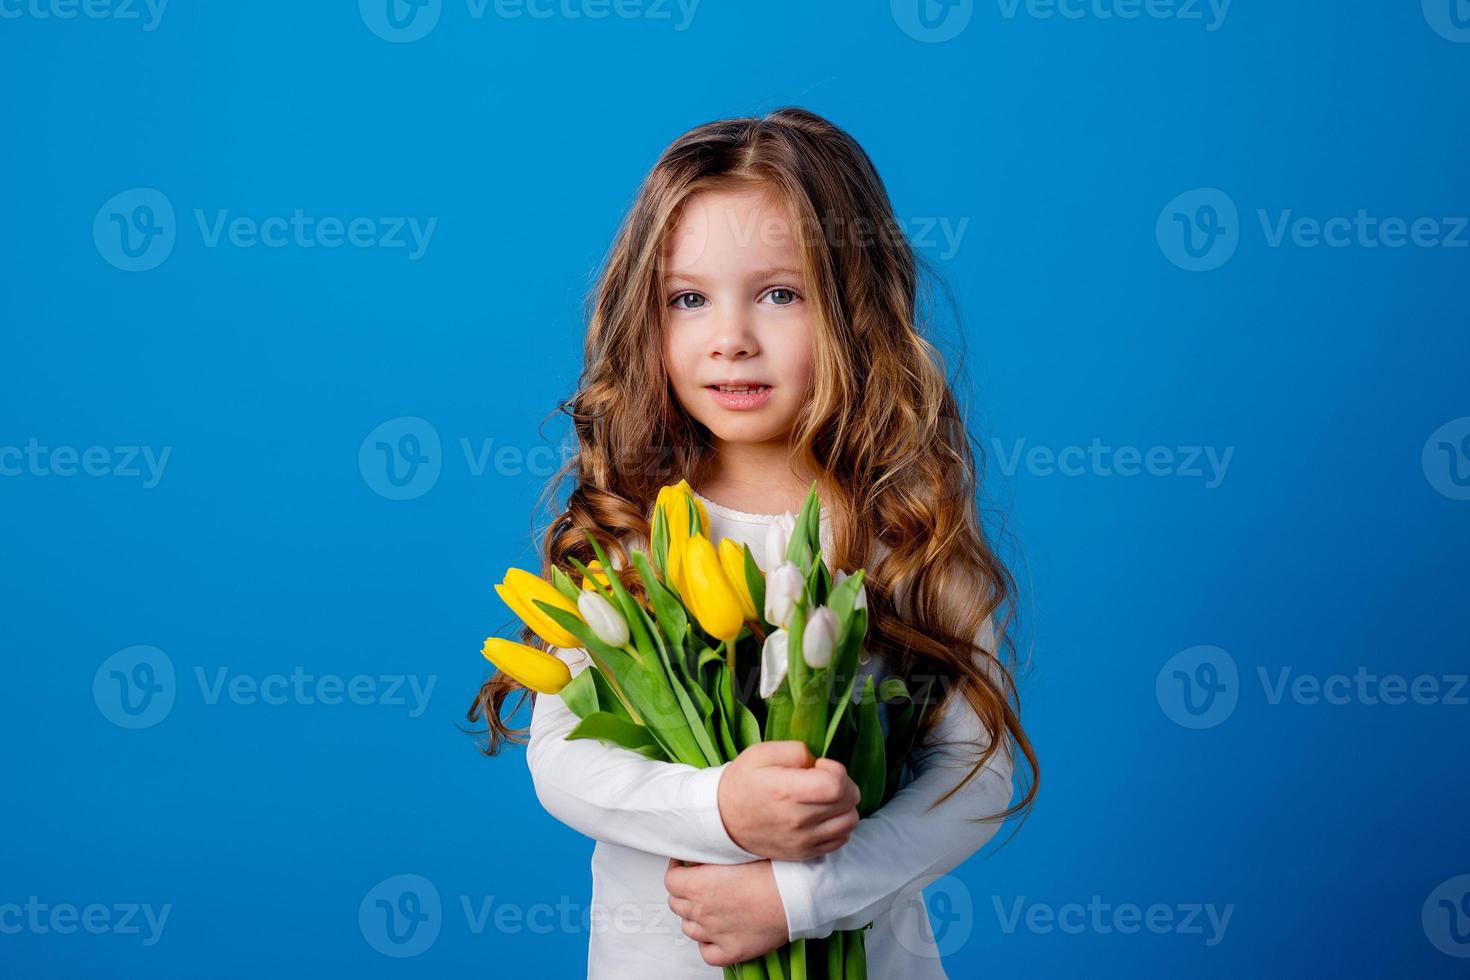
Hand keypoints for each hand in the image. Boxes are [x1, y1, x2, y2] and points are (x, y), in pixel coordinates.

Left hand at [665, 858, 788, 966]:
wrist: (796, 896)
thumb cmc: (773, 870)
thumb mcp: (738, 849)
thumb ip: (715, 852)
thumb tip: (707, 849)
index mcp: (698, 885)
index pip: (670, 880)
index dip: (676, 870)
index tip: (685, 864)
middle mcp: (702, 911)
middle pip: (677, 904)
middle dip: (684, 892)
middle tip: (699, 883)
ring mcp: (714, 933)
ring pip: (689, 928)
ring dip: (694, 917)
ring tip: (709, 906)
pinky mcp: (731, 951)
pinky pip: (707, 953)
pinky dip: (708, 944)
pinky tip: (717, 933)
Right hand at [716, 740, 860, 859]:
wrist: (723, 821)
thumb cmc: (743, 783)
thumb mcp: (760, 753)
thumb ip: (795, 750)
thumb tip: (818, 761)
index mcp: (786, 791)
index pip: (836, 784)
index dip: (836, 769)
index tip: (820, 766)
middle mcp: (798, 820)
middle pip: (848, 801)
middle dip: (843, 784)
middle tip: (823, 779)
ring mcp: (803, 841)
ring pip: (850, 822)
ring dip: (844, 806)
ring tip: (825, 797)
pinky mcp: (806, 853)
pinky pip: (841, 839)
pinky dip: (839, 825)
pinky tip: (823, 815)